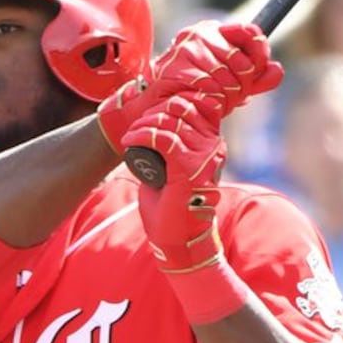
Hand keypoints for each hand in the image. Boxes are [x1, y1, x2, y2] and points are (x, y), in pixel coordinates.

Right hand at [96, 20, 281, 154]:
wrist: (155, 107)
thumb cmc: (193, 93)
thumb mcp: (229, 84)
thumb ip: (255, 78)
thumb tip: (278, 71)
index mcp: (213, 31)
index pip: (249, 32)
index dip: (259, 53)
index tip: (256, 71)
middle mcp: (200, 34)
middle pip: (242, 60)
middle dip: (242, 84)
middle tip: (229, 95)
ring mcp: (188, 49)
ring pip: (228, 77)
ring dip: (226, 96)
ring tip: (211, 100)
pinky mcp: (177, 68)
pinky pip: (210, 88)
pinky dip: (211, 100)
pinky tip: (201, 102)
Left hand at [129, 95, 225, 273]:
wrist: (179, 241)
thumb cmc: (173, 208)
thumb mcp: (174, 170)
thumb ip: (171, 150)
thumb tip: (154, 128)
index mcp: (212, 145)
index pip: (197, 106)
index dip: (171, 102)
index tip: (150, 114)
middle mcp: (213, 148)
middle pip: (184, 108)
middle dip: (156, 110)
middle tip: (137, 126)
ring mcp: (203, 158)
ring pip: (172, 121)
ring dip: (145, 123)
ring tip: (131, 135)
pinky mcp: (188, 169)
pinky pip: (163, 138)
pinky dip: (142, 135)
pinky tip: (129, 141)